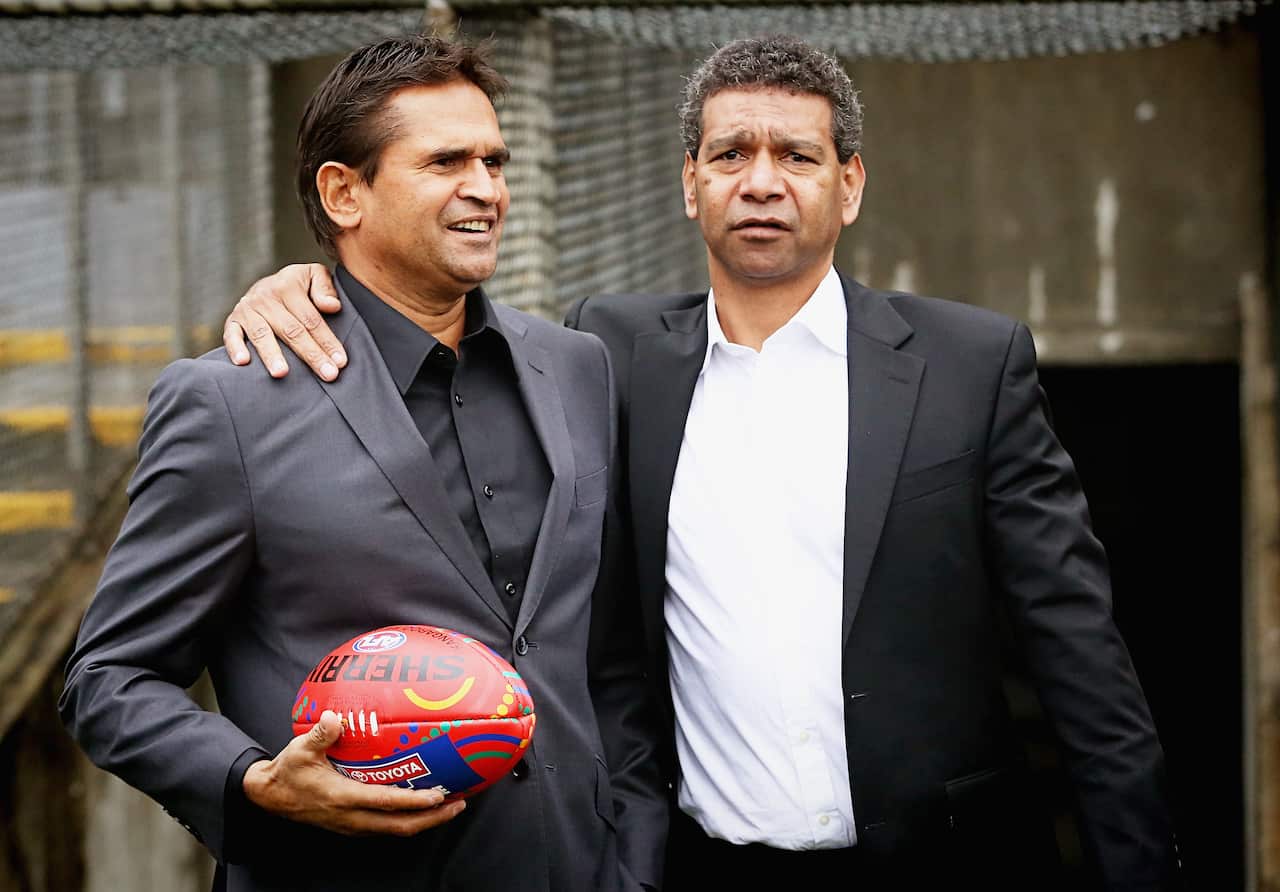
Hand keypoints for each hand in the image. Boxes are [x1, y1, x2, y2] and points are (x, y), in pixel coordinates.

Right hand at [223, 263, 345, 380]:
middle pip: (291, 330)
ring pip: (262, 335)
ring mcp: (247, 310)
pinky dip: (235, 347)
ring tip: (282, 373)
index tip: (340, 362)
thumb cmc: (298, 287)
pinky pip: (231, 334)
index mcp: (288, 286)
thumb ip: (325, 288)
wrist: (266, 284)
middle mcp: (265, 297)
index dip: (327, 341)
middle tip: (327, 374)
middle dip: (311, 354)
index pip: (311, 319)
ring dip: (272, 355)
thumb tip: (332, 307)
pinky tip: (243, 363)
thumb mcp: (314, 276)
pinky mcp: (232, 321)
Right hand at [242, 710, 464, 835]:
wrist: (270, 797)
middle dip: (433, 818)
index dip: (415, 802)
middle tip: (459, 804)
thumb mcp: (300, 749)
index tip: (440, 795)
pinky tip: (421, 805)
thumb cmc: (288, 771)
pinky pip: (387, 826)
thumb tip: (335, 717)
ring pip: (396, 830)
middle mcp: (353, 818)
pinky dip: (408, 818)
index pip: (387, 804)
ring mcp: (354, 825)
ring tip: (449, 806)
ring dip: (424, 821)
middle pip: (401, 826)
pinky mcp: (353, 825)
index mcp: (344, 799)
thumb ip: (320, 734)